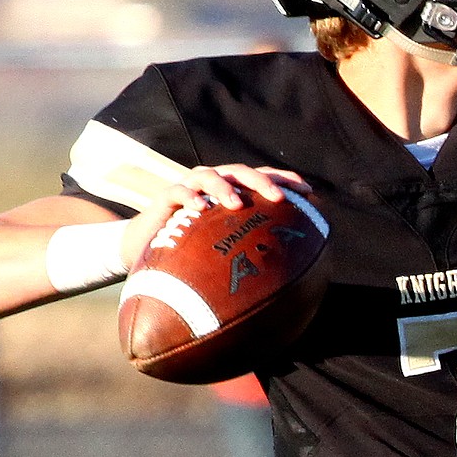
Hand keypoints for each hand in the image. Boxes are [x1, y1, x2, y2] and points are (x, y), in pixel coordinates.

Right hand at [122, 164, 310, 269]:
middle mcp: (214, 183)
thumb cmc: (192, 249)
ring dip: (225, 187)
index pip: (263, 177)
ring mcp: (190, 187)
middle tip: (279, 198)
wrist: (147, 247)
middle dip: (262, 181)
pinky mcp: (166, 197)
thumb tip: (288, 284)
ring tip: (237, 204)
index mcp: (233, 190)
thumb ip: (249, 253)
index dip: (286, 180)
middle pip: (241, 172)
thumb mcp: (223, 249)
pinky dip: (190, 197)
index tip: (309, 192)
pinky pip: (178, 191)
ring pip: (210, 175)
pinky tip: (201, 208)